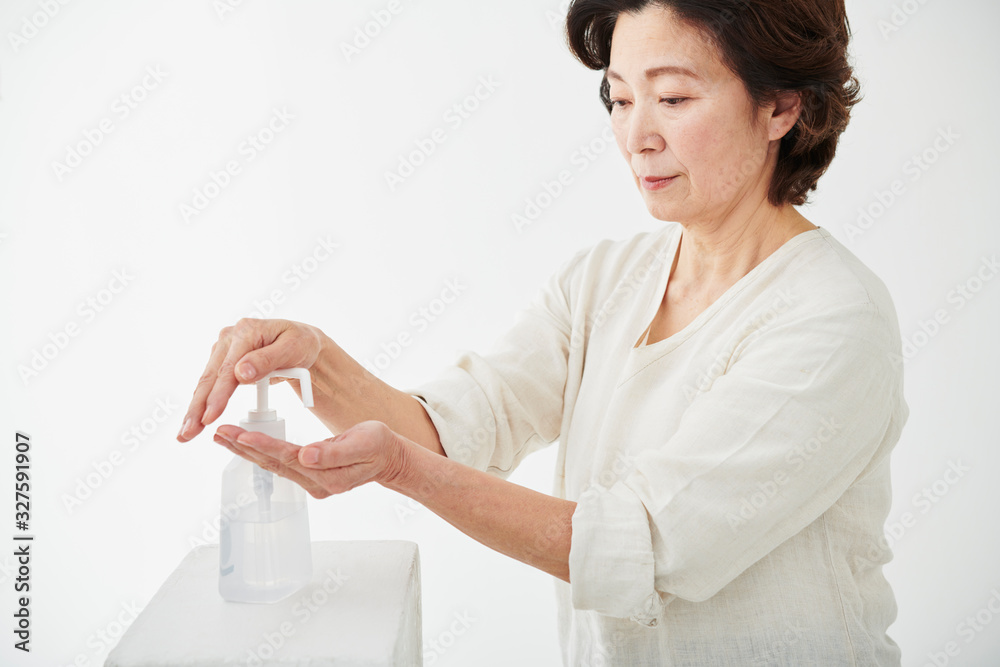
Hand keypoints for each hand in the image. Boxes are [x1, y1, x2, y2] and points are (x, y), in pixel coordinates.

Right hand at [177, 318, 323, 441]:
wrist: (302, 341)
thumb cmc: (301, 344)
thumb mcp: (294, 349)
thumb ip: (267, 360)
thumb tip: (241, 373)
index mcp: (246, 332)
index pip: (228, 370)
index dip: (218, 396)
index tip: (209, 417)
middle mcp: (229, 337)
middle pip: (210, 377)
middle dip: (197, 408)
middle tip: (188, 433)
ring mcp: (223, 349)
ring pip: (206, 383)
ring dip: (195, 409)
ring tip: (186, 433)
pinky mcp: (223, 360)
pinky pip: (211, 384)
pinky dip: (202, 404)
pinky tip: (195, 421)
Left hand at [212, 420, 410, 497]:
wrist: (390, 459)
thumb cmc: (379, 446)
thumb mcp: (364, 443)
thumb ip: (335, 451)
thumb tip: (306, 456)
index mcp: (327, 476)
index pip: (287, 458)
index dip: (263, 445)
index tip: (241, 434)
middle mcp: (315, 484)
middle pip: (273, 464)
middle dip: (244, 447)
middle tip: (220, 432)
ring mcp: (312, 483)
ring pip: (274, 465)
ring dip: (248, 451)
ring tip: (225, 436)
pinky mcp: (311, 477)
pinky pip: (281, 465)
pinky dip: (262, 453)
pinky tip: (247, 444)